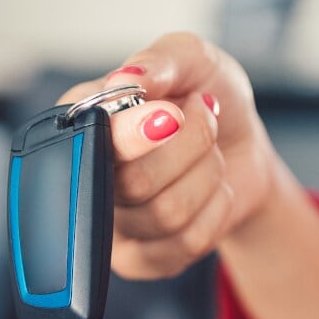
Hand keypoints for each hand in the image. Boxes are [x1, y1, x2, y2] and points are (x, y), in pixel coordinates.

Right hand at [63, 36, 318, 318]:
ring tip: (208, 152)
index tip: (171, 112)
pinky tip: (211, 190)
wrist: (239, 145)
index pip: (87, 142)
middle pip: (133, 183)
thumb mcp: (192, 58)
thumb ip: (161, 60)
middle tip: (201, 117)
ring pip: (166, 214)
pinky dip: (216, 210)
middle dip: (189, 146)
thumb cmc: (204, 98)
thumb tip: (127, 80)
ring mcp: (108, 225)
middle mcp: (82, 177)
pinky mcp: (139, 260)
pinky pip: (185, 244)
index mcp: (79, 123)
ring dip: (206, 174)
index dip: (133, 135)